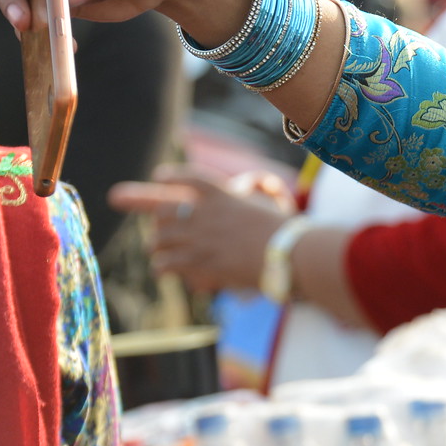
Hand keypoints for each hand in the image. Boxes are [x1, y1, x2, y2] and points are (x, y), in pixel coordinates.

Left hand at [110, 165, 295, 294]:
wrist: (289, 253)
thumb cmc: (283, 230)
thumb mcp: (269, 203)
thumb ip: (256, 191)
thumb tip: (249, 183)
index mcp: (223, 194)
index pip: (190, 178)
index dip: (172, 176)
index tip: (159, 175)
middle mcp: (206, 213)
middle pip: (162, 211)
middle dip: (158, 222)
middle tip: (160, 230)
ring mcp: (200, 237)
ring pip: (158, 240)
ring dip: (156, 246)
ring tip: (159, 252)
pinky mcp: (199, 261)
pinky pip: (165, 263)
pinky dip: (161, 267)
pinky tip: (163, 270)